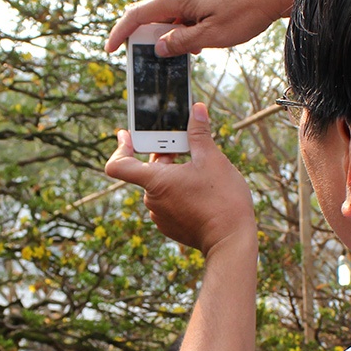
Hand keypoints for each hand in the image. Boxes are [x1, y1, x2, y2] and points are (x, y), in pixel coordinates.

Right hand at [105, 0, 313, 54]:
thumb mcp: (214, 35)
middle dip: (160, 38)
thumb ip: (182, 43)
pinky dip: (192, 20)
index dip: (120, 33)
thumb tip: (157, 47)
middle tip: (174, 58)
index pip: (138, 15)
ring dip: (181, 30)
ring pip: (176, 10)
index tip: (110, 49)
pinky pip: (190, 2)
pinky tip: (210, 31)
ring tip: (203, 45)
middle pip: (158, 14)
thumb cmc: (250, 8)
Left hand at [105, 103, 255, 256]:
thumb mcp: (212, 159)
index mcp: (154, 181)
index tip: (127, 135)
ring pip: (160, 186)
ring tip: (199, 170)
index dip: (121, 147)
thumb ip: (199, 133)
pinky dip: (178, 192)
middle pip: (147, 171)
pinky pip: (168, 202)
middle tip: (186, 146)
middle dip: (164, 157)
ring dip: (173, 175)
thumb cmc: (222, 200)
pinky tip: (200, 190)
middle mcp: (151, 200)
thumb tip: (197, 109)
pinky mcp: (171, 226)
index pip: (118, 165)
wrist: (231, 241)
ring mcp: (160, 216)